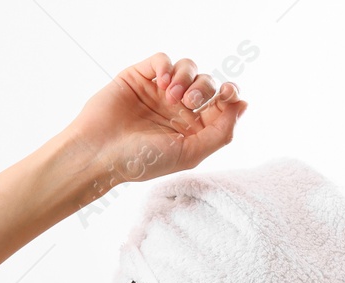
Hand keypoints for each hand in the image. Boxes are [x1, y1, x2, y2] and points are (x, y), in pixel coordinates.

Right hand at [59, 52, 248, 195]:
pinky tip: (161, 83)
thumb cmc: (141, 161)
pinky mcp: (139, 77)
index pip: (222, 103)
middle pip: (207, 83)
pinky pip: (162, 59)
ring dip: (186, 77)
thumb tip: (244, 105)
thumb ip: (221, 132)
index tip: (227, 95)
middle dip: (204, 88)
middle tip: (186, 103)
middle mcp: (178, 109)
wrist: (99, 153)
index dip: (230, 94)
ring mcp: (158, 92)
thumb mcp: (190, 153)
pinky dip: (166, 66)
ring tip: (170, 96)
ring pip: (188, 68)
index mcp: (192, 129)